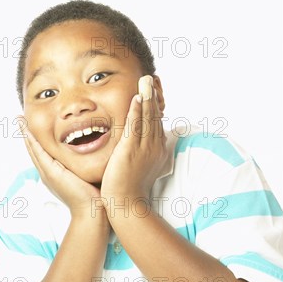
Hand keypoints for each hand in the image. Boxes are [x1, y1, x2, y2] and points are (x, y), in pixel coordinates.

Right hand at [20, 118, 106, 221]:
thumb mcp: (86, 176)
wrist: (92, 211)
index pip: (42, 152)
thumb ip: (85, 165)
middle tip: (19, 119)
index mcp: (54, 173)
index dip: (35, 139)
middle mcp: (47, 173)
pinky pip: (38, 153)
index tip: (31, 126)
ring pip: (33, 149)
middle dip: (26, 134)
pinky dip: (31, 141)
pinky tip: (27, 131)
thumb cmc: (94, 196)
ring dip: (25, 134)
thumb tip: (93, 155)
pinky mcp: (51, 172)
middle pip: (33, 149)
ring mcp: (47, 173)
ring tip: (19, 120)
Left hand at [101, 76, 166, 205]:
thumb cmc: (129, 188)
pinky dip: (137, 111)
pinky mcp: (132, 151)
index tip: (153, 89)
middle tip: (151, 78)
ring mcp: (144, 148)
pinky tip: (137, 99)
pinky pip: (136, 127)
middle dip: (153, 96)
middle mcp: (153, 146)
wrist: (126, 203)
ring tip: (146, 80)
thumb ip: (140, 153)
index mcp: (155, 149)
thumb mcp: (140, 167)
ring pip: (148, 118)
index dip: (154, 105)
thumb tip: (138, 145)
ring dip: (147, 98)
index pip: (156, 122)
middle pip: (154, 116)